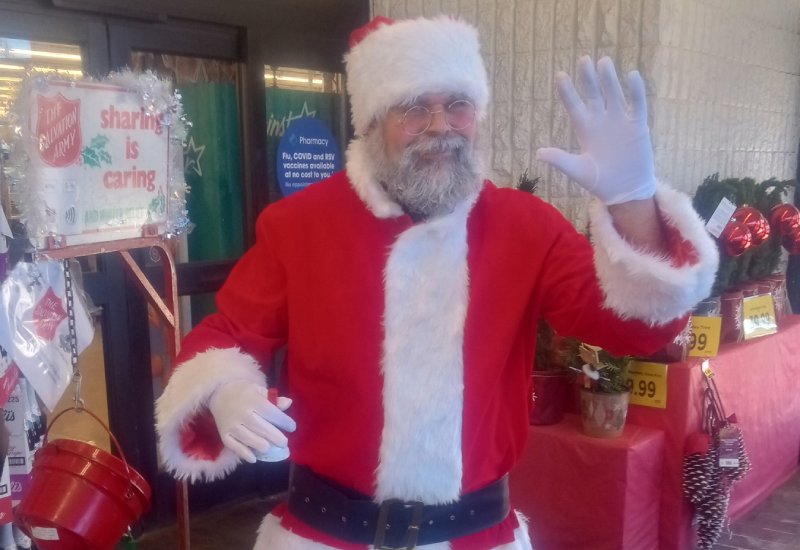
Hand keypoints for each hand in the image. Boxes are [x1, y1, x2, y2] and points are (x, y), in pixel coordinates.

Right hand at [208, 380, 295, 462]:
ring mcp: (232, 425)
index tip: (292, 427)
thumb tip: (288, 403)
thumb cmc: (244, 392)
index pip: (272, 413)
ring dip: (263, 446)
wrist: (218, 393)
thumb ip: (273, 399)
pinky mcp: (224, 435)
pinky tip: (255, 458)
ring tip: (270, 448)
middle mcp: (243, 413)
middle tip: (284, 443)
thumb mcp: (259, 390)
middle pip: (262, 428)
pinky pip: (235, 447)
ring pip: (250, 439)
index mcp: (253, 400)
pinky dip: (245, 454)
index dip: (284, 422)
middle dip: (276, 437)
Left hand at [536, 56, 655, 204]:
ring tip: (604, 62)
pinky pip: (637, 104)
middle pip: (594, 94)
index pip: (574, 105)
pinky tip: (632, 76)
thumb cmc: (599, 181)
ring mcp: (620, 121)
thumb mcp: (578, 170)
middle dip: (588, 78)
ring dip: (609, 79)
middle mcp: (602, 121)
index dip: (567, 91)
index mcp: (585, 129)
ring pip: (614, 94)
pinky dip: (636, 91)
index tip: (560, 75)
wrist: (625, 191)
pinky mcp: (638, 126)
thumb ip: (560, 160)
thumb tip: (538, 153)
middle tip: (584, 59)